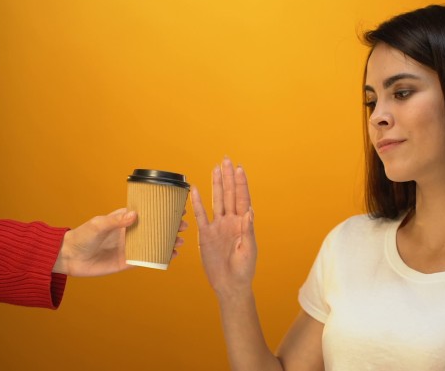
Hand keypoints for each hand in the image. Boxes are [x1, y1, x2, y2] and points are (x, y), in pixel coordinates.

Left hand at [53, 208, 187, 275]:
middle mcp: (129, 233)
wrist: (70, 258)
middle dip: (170, 227)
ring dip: (168, 242)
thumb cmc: (82, 236)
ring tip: (180, 242)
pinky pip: (147, 260)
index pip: (146, 213)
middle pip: (154, 228)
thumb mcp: (98, 225)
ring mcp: (130, 247)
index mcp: (123, 219)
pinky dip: (159, 258)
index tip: (176, 207)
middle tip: (183, 226)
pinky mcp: (128, 262)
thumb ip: (115, 221)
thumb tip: (134, 215)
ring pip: (154, 244)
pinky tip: (170, 256)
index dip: (161, 210)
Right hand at [192, 157, 255, 296]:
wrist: (229, 285)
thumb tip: (249, 211)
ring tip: (215, 168)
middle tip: (226, 159)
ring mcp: (218, 226)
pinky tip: (195, 190)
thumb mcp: (249, 251)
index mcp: (243, 223)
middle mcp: (230, 221)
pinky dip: (197, 203)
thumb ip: (248, 231)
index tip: (239, 168)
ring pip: (216, 200)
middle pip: (229, 194)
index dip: (240, 183)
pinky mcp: (205, 234)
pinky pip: (200, 216)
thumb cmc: (244, 270)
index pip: (242, 198)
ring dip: (216, 184)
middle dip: (228, 177)